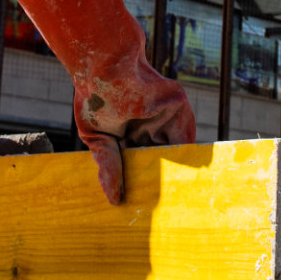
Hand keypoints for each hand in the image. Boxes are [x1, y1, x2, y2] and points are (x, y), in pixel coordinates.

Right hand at [76, 77, 195, 203]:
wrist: (103, 66)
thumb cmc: (94, 98)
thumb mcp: (98, 138)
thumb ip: (109, 166)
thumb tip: (112, 199)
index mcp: (132, 132)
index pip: (141, 162)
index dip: (140, 181)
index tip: (140, 207)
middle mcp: (151, 125)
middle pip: (160, 159)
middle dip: (159, 181)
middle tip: (160, 213)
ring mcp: (166, 116)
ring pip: (174, 152)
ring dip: (173, 175)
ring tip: (170, 206)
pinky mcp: (178, 106)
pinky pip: (186, 139)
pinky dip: (184, 160)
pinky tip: (178, 182)